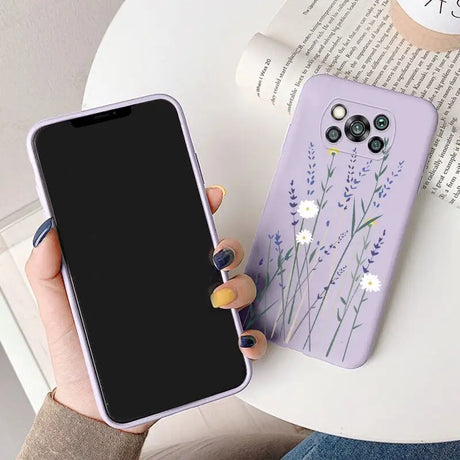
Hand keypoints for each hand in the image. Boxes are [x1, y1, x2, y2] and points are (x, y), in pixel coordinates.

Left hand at [25, 186, 266, 433]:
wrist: (94, 406)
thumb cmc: (80, 354)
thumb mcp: (59, 306)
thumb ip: (48, 269)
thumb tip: (50, 231)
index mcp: (155, 273)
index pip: (184, 234)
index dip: (202, 210)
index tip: (210, 196)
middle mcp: (183, 291)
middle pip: (220, 258)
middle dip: (229, 250)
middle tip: (215, 260)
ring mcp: (200, 320)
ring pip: (239, 291)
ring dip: (241, 289)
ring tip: (220, 301)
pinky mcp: (212, 351)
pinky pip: (244, 339)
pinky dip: (252, 337)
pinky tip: (240, 339)